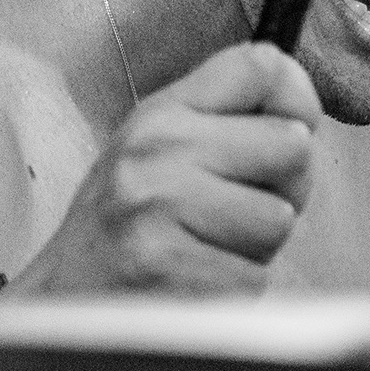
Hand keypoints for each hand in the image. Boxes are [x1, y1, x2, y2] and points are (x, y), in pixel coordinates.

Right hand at [14, 44, 320, 300]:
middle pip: (293, 148)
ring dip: (255, 249)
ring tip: (205, 250)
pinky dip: (233, 290)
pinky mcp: (171, 267)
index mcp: (161, 115)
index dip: (299, 103)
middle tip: (234, 214)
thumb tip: (305, 120)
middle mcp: (157, 149)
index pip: (261, 68)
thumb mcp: (161, 154)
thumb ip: (228, 125)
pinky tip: (192, 283)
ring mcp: (160, 207)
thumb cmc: (125, 233)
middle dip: (283, 191)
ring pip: (279, 219)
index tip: (291, 133)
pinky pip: (255, 277)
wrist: (64, 302)